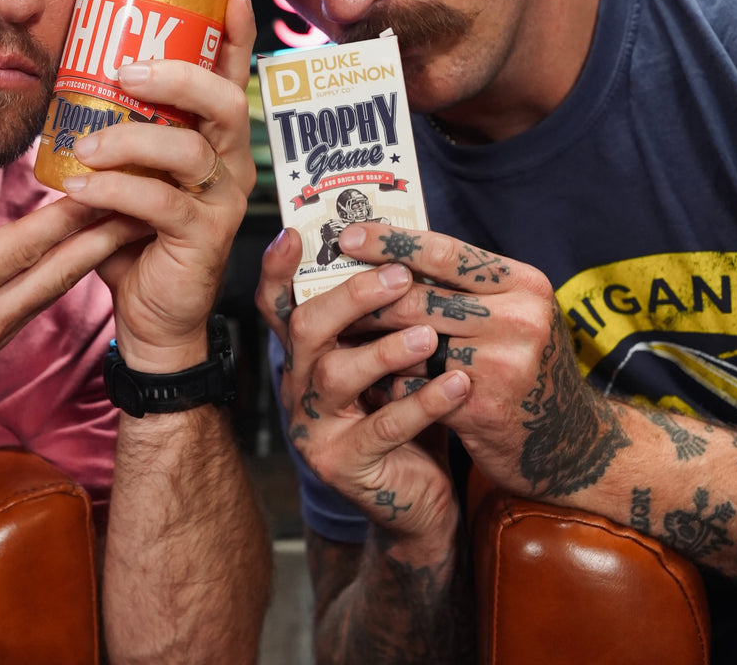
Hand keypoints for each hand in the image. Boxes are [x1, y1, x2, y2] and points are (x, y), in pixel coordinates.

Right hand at [0, 186, 149, 412]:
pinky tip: (90, 248)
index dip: (65, 217)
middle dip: (102, 236)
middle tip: (146, 201)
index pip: (20, 249)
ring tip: (133, 218)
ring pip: (55, 291)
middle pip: (56, 273)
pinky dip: (69, 273)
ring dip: (95, 255)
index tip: (104, 186)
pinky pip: (40, 302)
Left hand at [60, 0, 256, 371]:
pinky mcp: (202, 238)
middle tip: (124, 70)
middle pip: (224, 102)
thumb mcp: (129, 171)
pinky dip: (114, 190)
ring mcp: (221, 201)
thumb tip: (70, 76)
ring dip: (130, 139)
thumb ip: (117, 129)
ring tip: (86, 143)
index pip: (234, 76)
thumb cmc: (136, 235)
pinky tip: (80, 189)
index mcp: (216, 138)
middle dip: (176, 77)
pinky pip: (159, 203)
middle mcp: (230, 163)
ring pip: (189, 151)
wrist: (151, 317)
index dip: (238, 34)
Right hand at [257, 227, 470, 543]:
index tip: (294, 234)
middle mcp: (298, 386)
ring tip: (430, 335)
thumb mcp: (387, 361)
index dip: (278, 269)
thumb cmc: (405, 414)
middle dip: (351, 297)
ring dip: (386, 350)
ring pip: (336, 376)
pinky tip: (458, 384)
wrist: (418, 502)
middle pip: (305, 328)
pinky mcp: (345, 466)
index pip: (279, 304)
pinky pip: (383, 427)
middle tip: (398, 276)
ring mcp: (315, 428)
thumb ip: (382, 319)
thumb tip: (406, 250)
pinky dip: (422, 402)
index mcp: (305, 355)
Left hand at [336, 223, 629, 499]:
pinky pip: (416, 385)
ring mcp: (502, 362)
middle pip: (418, 295)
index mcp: (522, 283)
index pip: (443, 251)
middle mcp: (517, 316)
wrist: (572, 446)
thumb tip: (393, 256)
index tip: (348, 235)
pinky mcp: (482, 406)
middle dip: (367, 295)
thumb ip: (466, 287)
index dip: (391, 241)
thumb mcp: (515, 314)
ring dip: (370, 339)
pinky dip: (390, 383)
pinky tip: (370, 381)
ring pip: (410, 340)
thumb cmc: (529, 369)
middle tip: (323, 289)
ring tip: (335, 332)